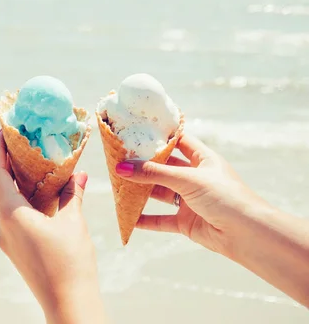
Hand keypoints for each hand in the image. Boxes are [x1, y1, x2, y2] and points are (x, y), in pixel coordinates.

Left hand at [0, 131, 104, 323]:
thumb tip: (78, 174)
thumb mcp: (73, 222)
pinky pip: (14, 214)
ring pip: (6, 200)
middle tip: (23, 140)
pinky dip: (24, 198)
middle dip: (8, 160)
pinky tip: (42, 192)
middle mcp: (3, 224)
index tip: (5, 129)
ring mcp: (7, 238)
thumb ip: (71, 194)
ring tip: (34, 161)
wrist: (67, 304)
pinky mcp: (16, 247)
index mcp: (11, 213)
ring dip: (17, 180)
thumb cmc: (71, 263)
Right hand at [115, 133, 267, 257]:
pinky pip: (161, 220)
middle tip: (119, 160)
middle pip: (164, 168)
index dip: (160, 136)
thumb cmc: (225, 197)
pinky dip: (146, 219)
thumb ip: (153, 173)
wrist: (247, 235)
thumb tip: (121, 168)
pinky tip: (129, 217)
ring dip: (141, 192)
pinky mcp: (186, 222)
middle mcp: (196, 178)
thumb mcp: (187, 179)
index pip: (179, 141)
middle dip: (143, 166)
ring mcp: (191, 200)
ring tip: (119, 186)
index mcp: (203, 160)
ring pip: (160, 193)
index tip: (137, 131)